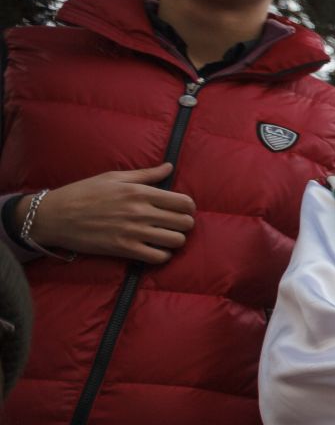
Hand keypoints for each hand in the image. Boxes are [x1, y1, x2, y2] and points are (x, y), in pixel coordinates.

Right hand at [27, 164, 194, 263]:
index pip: (184, 202)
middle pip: (185, 222)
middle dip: (184, 224)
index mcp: (140, 192)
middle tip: (173, 224)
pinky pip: (159, 257)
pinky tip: (154, 249)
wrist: (55, 215)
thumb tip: (170, 167)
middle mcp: (140, 211)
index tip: (181, 210)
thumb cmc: (84, 193)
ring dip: (174, 240)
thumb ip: (146, 174)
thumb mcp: (114, 177)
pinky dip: (162, 255)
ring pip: (176, 241)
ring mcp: (133, 231)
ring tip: (164, 237)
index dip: (188, 207)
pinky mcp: (124, 249)